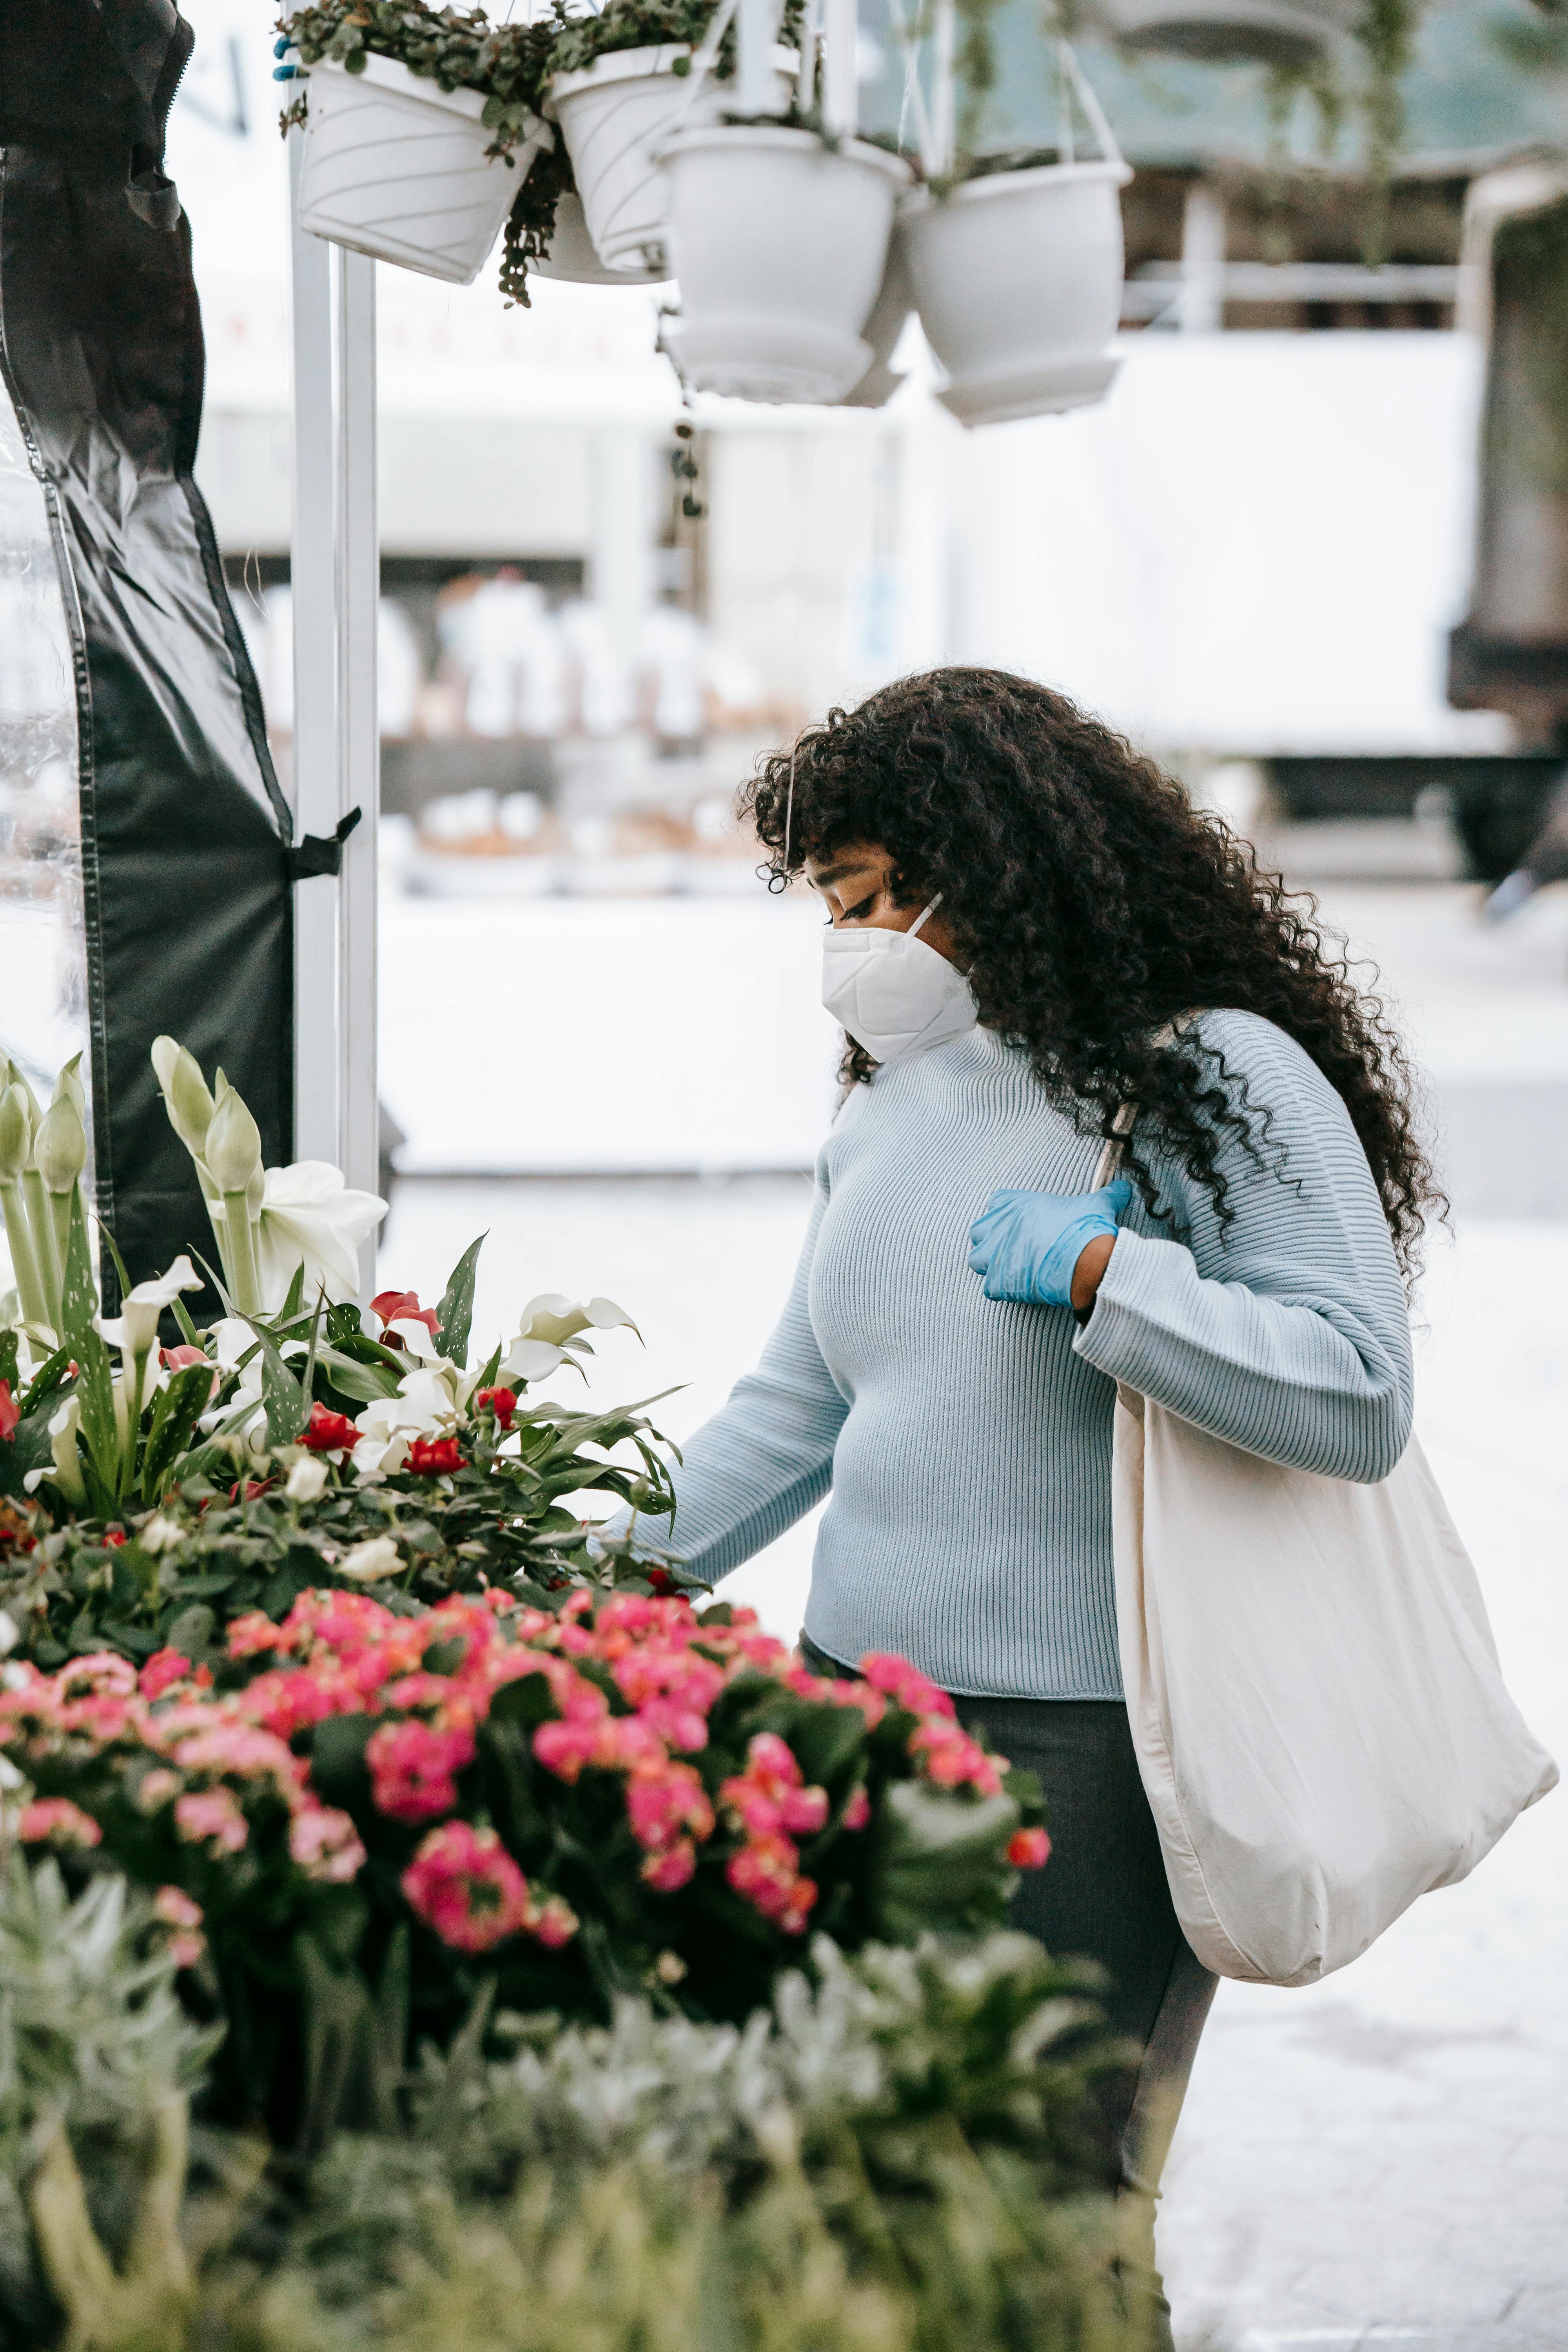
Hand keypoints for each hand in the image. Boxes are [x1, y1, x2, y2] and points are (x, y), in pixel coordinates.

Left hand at [967, 1180, 1131, 1308]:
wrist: (1088, 1262)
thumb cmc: (1088, 1228)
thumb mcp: (1097, 1203)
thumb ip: (1107, 1194)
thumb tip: (1123, 1189)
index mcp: (1017, 1204)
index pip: (996, 1202)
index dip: (1006, 1214)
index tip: (1020, 1225)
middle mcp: (1000, 1227)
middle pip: (979, 1231)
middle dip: (991, 1240)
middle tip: (1013, 1249)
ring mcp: (996, 1254)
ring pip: (977, 1259)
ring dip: (990, 1265)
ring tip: (1012, 1270)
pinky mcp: (1000, 1281)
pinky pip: (989, 1288)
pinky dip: (1002, 1291)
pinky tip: (1020, 1290)